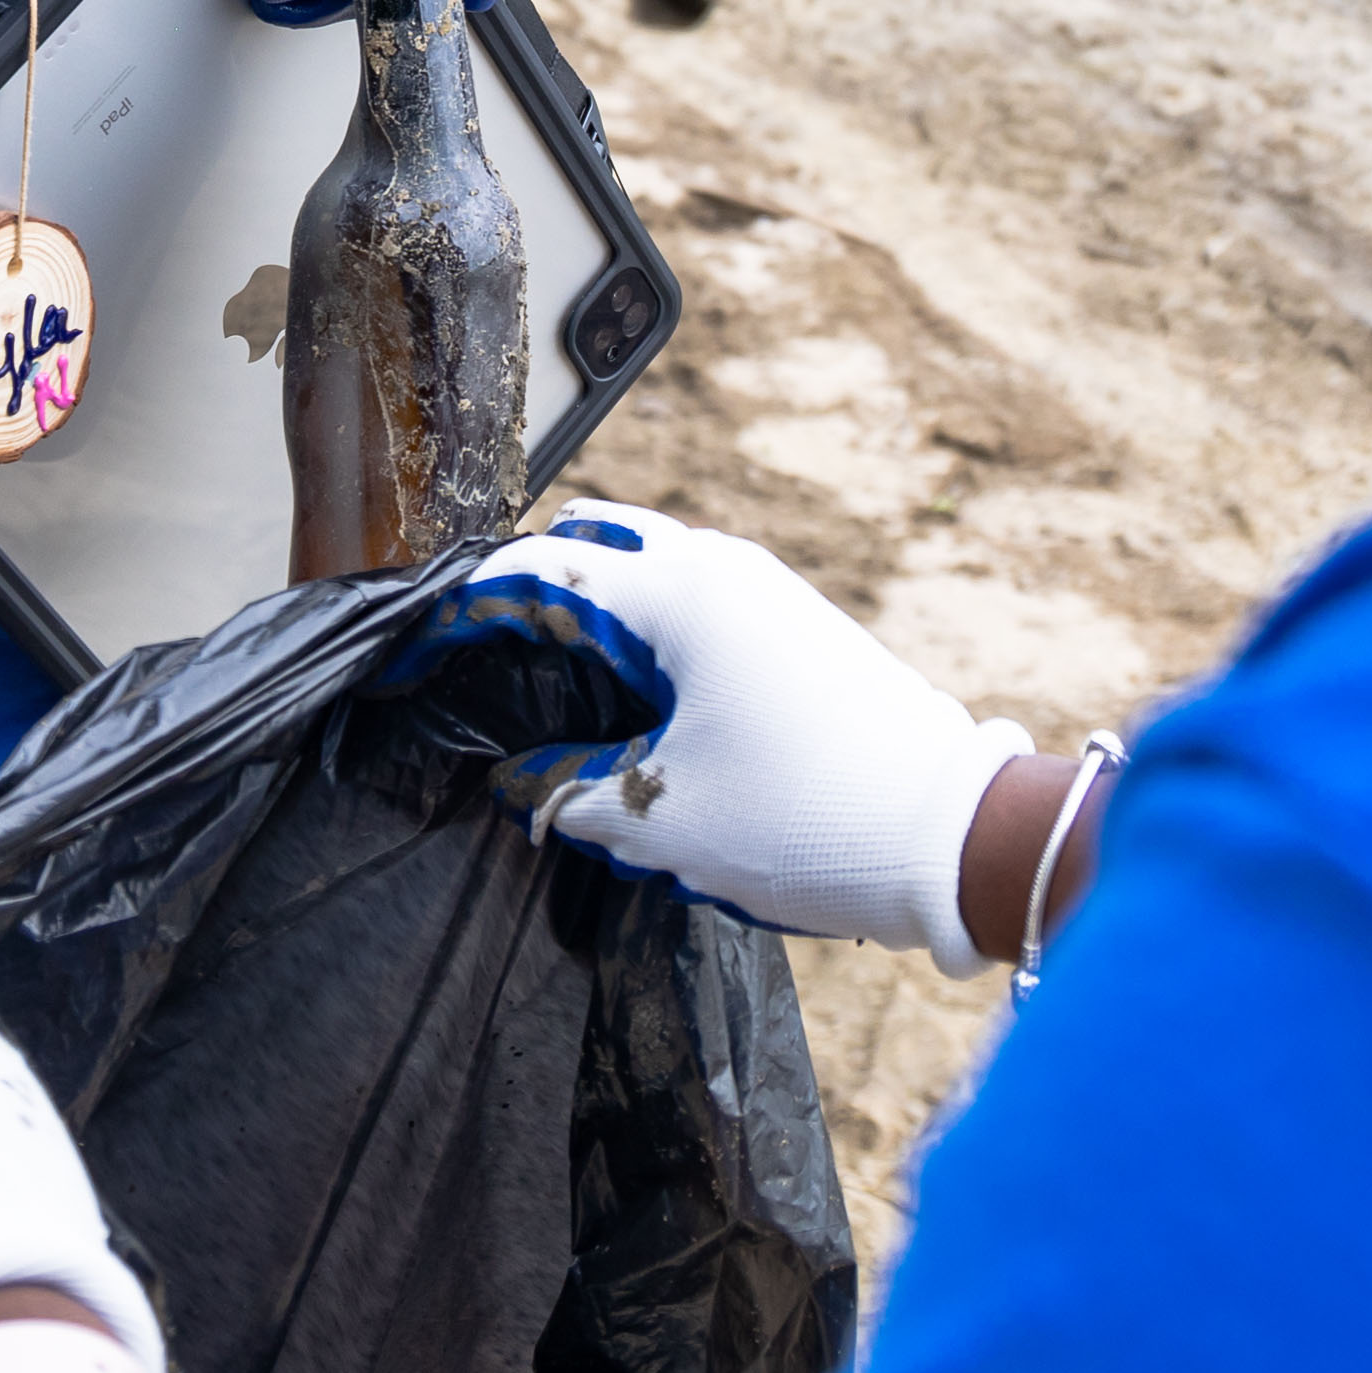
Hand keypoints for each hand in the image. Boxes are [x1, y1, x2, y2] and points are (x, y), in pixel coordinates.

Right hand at [398, 499, 1028, 972]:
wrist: (956, 835)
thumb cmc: (809, 817)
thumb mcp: (663, 820)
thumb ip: (568, 794)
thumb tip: (521, 783)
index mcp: (677, 596)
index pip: (538, 572)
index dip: (463, 613)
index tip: (415, 652)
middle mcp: (722, 569)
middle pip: (595, 538)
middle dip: (531, 584)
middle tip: (482, 649)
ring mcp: (770, 591)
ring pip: (652, 564)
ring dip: (595, 601)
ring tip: (549, 676)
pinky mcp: (801, 627)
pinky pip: (698, 599)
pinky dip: (648, 625)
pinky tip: (632, 697)